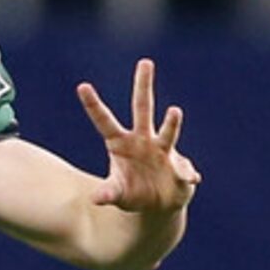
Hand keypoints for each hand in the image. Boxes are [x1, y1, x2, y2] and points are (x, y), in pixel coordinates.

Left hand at [78, 58, 199, 212]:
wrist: (159, 206)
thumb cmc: (133, 194)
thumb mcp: (119, 196)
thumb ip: (109, 194)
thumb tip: (97, 198)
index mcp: (121, 143)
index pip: (104, 121)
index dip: (93, 105)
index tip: (82, 86)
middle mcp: (143, 140)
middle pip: (143, 108)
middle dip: (143, 85)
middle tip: (145, 62)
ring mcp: (164, 150)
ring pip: (168, 132)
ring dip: (171, 123)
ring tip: (174, 112)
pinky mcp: (181, 167)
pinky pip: (185, 171)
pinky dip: (186, 175)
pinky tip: (188, 179)